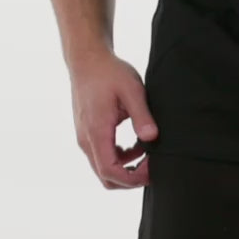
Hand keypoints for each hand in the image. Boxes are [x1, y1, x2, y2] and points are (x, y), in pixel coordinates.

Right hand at [69, 49, 159, 188]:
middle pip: (106, 177)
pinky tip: (135, 144)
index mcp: (97, 131)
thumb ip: (141, 115)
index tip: (152, 169)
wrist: (87, 59)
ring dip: (126, 167)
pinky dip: (119, 157)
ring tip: (147, 152)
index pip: (110, 171)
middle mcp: (86, 140)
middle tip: (153, 166)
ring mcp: (85, 137)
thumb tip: (152, 137)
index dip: (133, 178)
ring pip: (103, 168)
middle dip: (130, 178)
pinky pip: (102, 156)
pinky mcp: (87, 133)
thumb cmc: (109, 71)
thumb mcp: (131, 89)